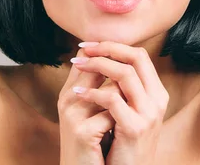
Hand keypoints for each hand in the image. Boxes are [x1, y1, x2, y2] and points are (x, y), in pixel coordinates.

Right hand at [57, 47, 124, 164]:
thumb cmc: (95, 144)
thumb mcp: (95, 112)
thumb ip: (101, 87)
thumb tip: (122, 61)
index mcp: (70, 92)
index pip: (86, 57)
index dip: (108, 55)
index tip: (126, 62)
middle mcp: (67, 99)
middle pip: (97, 68)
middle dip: (120, 75)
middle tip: (132, 90)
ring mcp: (73, 116)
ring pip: (110, 91)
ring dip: (123, 100)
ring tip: (122, 116)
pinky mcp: (82, 133)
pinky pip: (112, 115)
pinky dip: (120, 122)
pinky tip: (116, 133)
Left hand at [72, 42, 169, 164]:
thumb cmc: (124, 143)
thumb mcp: (128, 111)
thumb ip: (122, 88)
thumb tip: (101, 57)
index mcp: (156, 93)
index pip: (139, 55)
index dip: (114, 46)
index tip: (91, 45)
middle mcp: (158, 100)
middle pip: (136, 58)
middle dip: (107, 48)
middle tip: (83, 49)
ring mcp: (149, 114)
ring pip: (125, 74)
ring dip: (97, 65)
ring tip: (78, 66)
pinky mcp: (135, 128)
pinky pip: (112, 100)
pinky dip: (92, 92)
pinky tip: (78, 93)